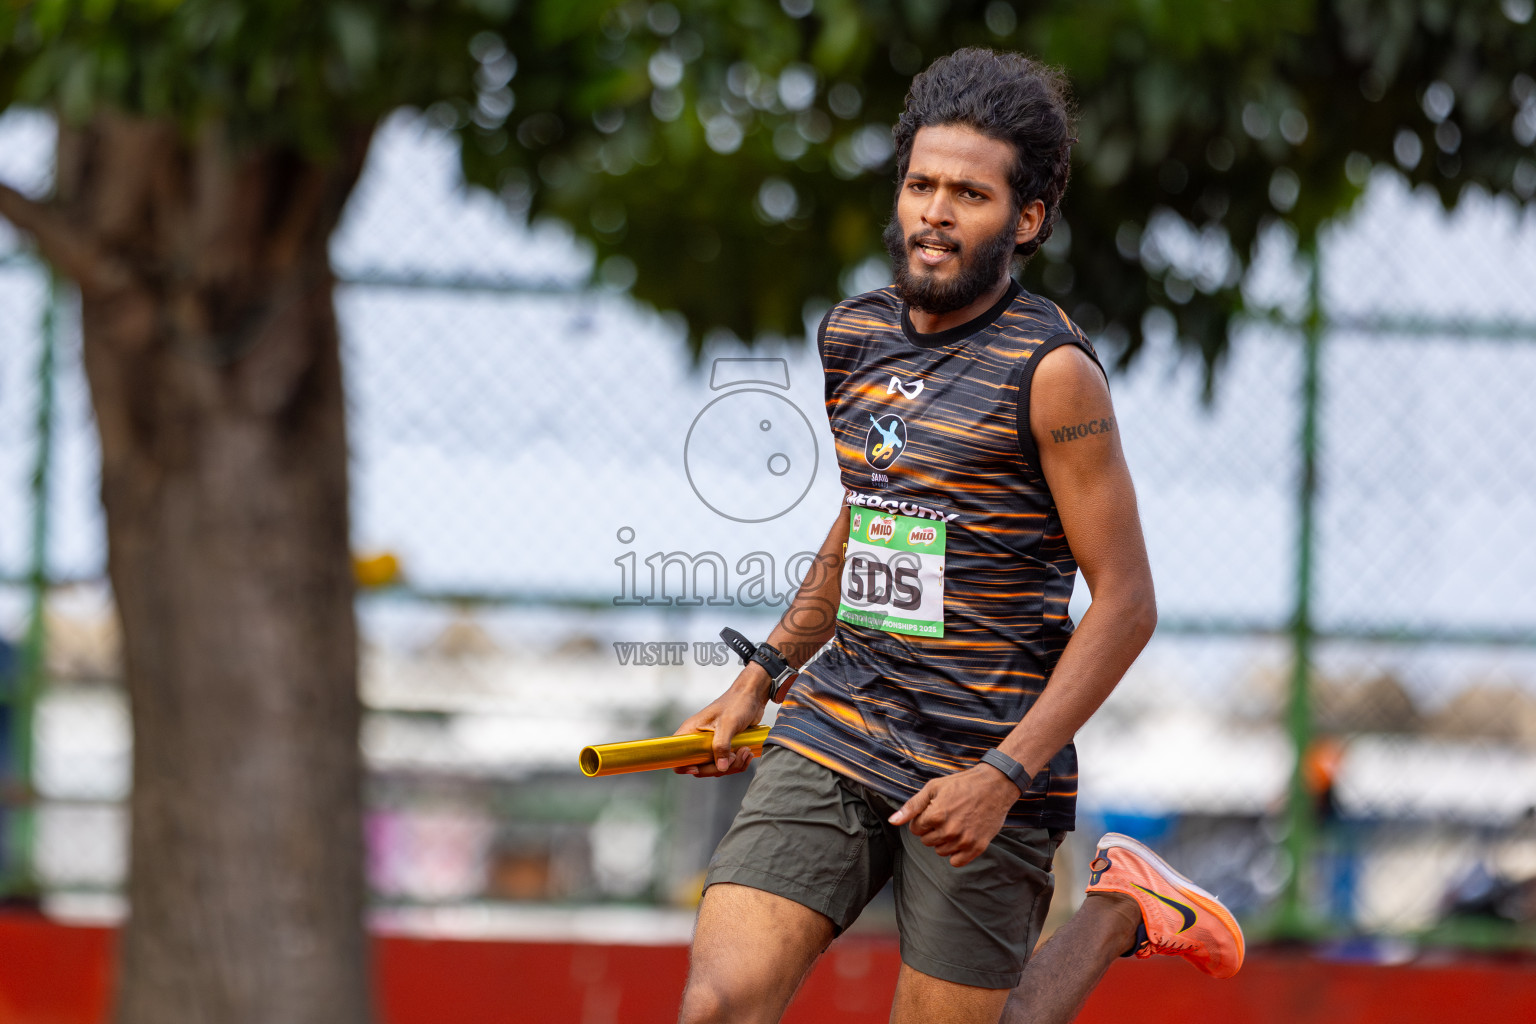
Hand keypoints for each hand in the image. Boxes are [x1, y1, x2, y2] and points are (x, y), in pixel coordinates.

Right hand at [672, 664, 769, 777]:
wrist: (752, 697)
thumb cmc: (737, 703)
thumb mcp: (728, 723)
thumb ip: (722, 745)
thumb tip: (721, 767)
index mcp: (692, 730)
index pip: (676, 754)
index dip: (682, 766)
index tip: (696, 768)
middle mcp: (699, 740)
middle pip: (699, 767)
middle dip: (718, 767)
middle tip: (733, 756)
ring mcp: (712, 745)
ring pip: (716, 767)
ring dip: (733, 765)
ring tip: (745, 751)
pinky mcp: (725, 748)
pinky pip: (727, 764)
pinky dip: (739, 763)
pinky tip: (747, 752)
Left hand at [888, 765, 1019, 866]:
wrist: (995, 785)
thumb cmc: (962, 784)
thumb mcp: (933, 788)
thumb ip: (911, 806)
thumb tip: (892, 821)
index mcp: (936, 815)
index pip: (915, 829)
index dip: (922, 819)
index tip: (933, 810)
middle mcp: (949, 831)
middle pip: (927, 841)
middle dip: (931, 830)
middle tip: (945, 816)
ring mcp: (964, 840)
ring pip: (940, 851)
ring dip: (943, 841)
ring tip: (955, 823)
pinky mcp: (978, 847)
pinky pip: (957, 862)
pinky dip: (956, 853)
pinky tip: (961, 838)